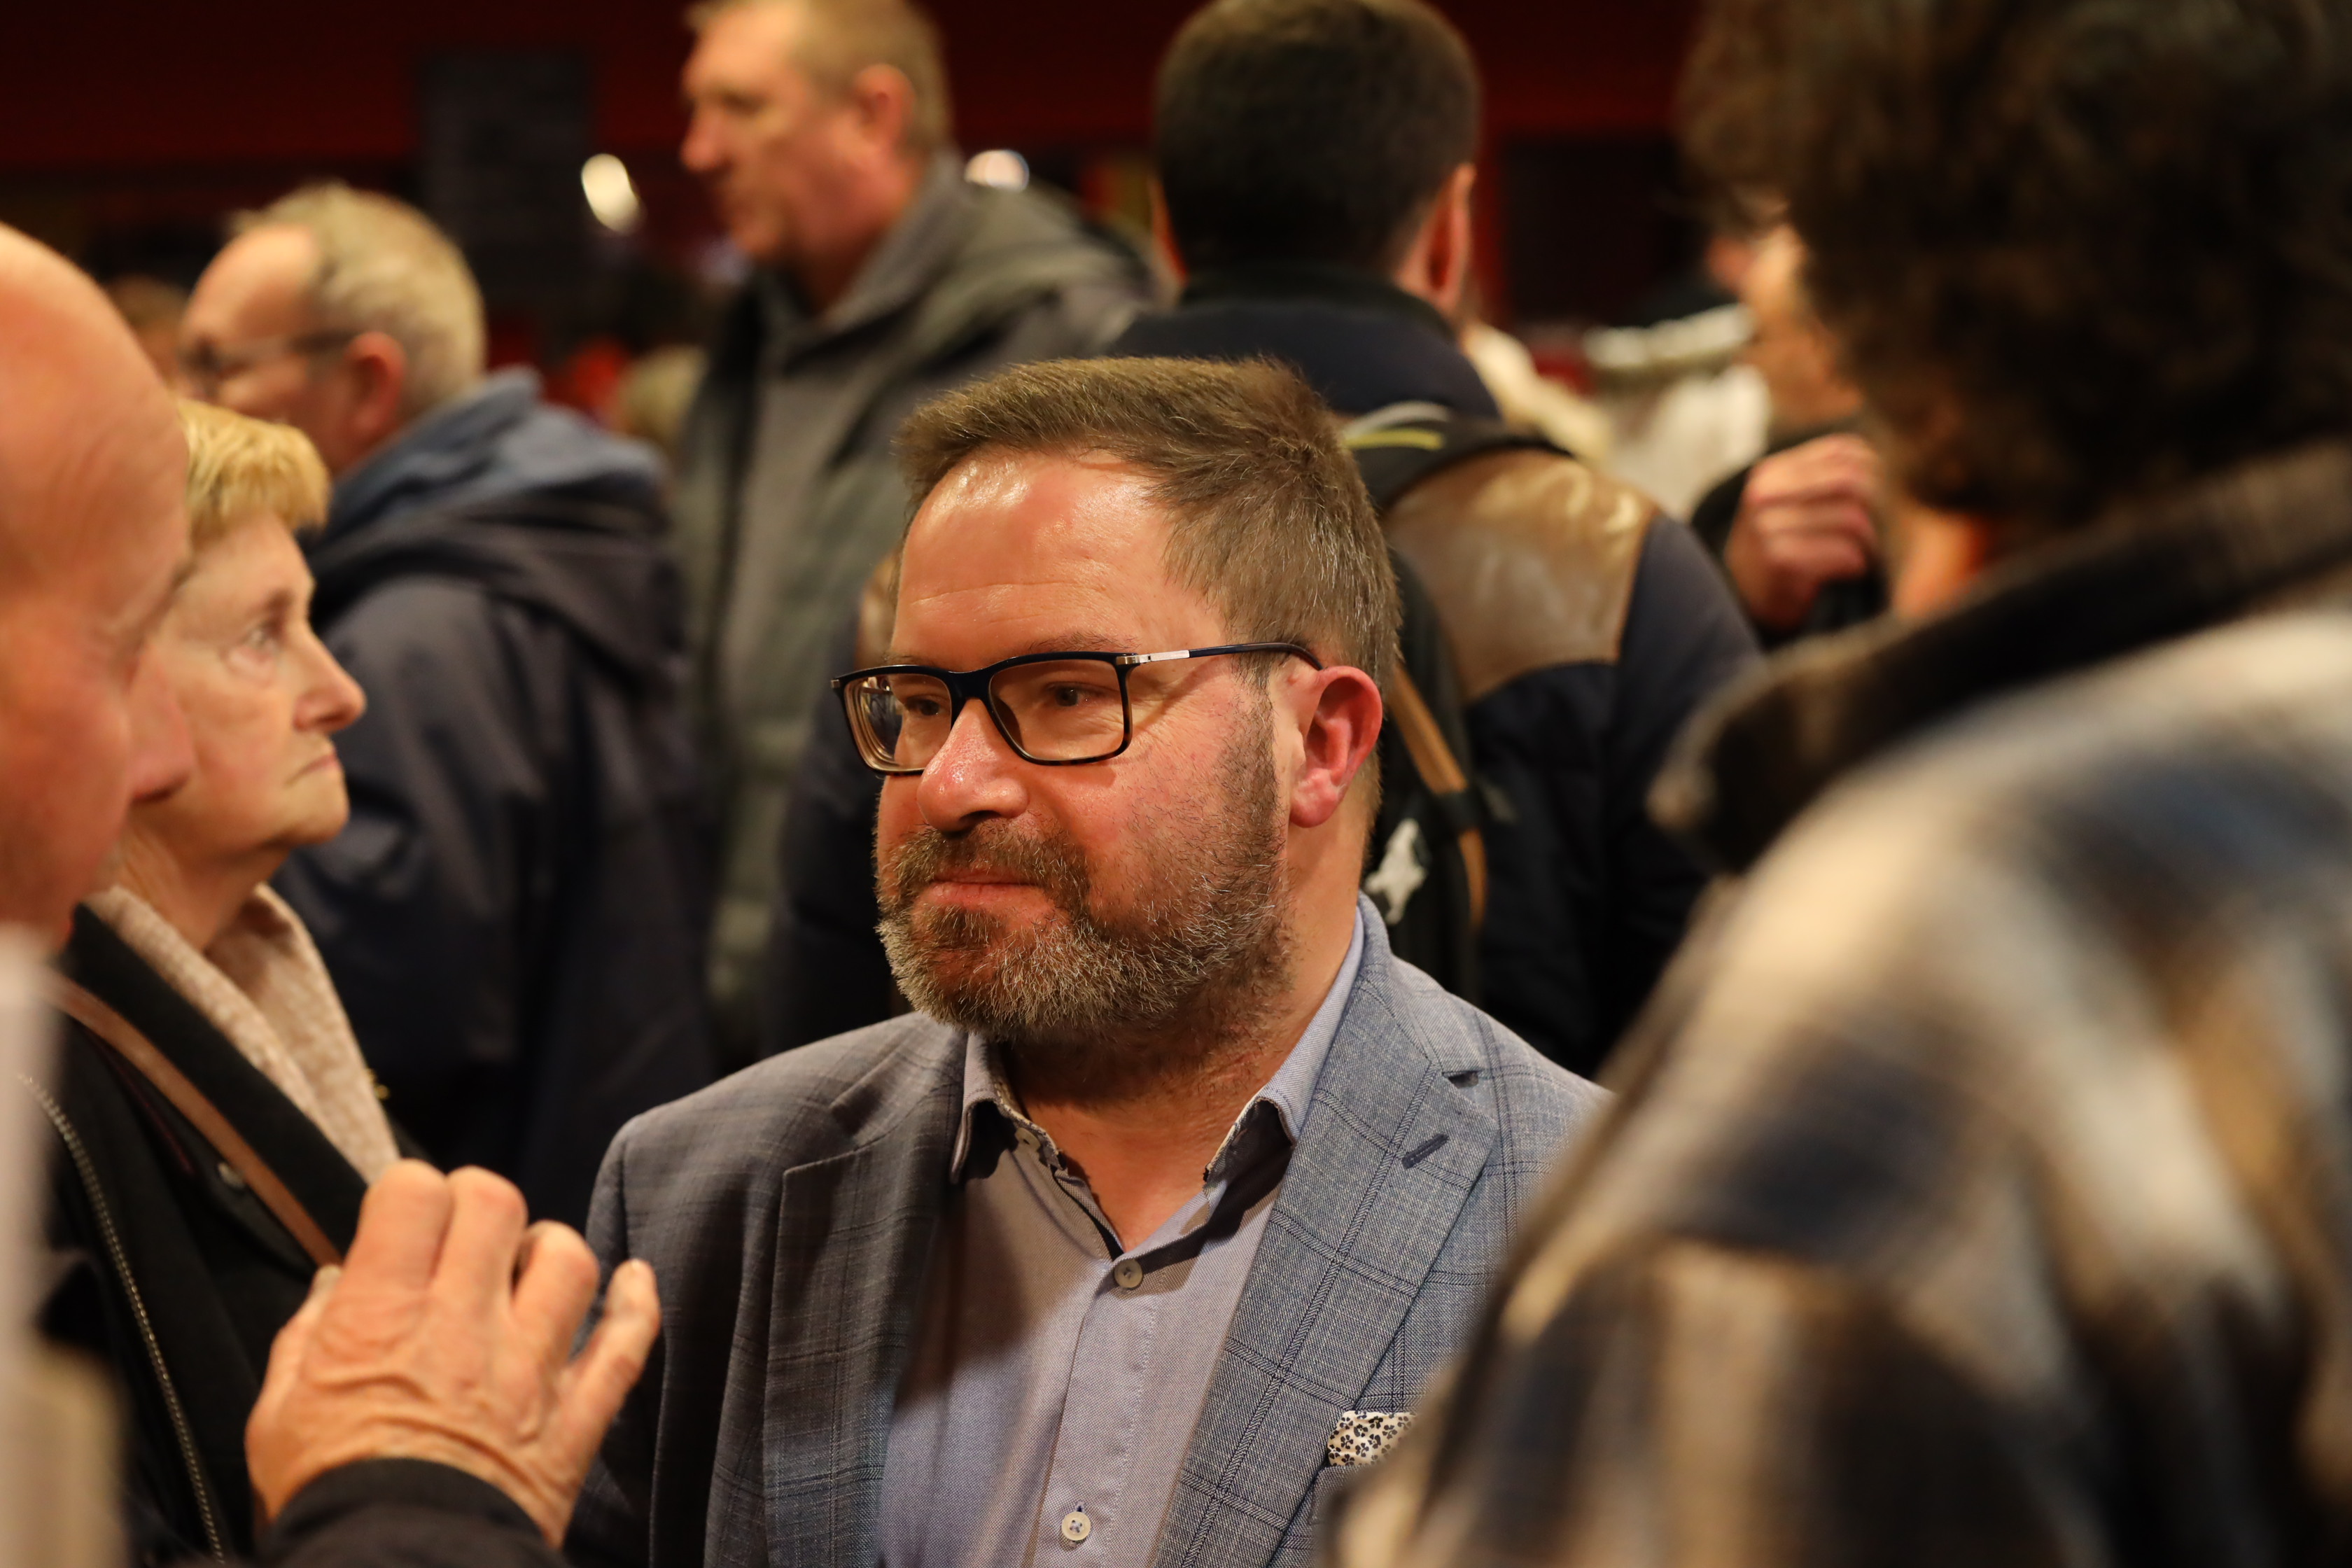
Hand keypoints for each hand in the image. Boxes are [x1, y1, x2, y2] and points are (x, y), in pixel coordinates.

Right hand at [246, 1161, 659, 1545]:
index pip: (416, 1193)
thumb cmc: (330, 1499)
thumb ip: (307, 1336)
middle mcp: (463, 1327)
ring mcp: (530, 1370)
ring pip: (569, 1261)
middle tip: (462, 1231)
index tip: (405, 1214)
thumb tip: (334, 1283)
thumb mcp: (278, 1416)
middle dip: (478, 1202)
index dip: (411, 1190)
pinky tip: (633, 1280)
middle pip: (497, 1206)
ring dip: (549, 1250)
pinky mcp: (575, 1418)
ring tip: (525, 1265)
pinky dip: (638, 1304)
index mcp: (381, 1318)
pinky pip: (628, 1343)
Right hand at [1723, 433, 1884, 631]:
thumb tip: (1885, 461)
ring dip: (1872, 539)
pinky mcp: (1778, 559)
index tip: (1888, 496)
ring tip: (1870, 551)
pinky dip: (1857, 561)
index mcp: (1771, 472)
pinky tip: (1855, 568)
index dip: (1877, 471)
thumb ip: (1826, 476)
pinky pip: (1843, 552)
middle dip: (1879, 504)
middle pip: (1851, 481)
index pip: (1843, 452)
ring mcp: (1766, 526)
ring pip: (1851, 518)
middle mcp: (1764, 494)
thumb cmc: (1782, 545)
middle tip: (1887, 526)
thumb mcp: (1794, 502)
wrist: (1746, 595)